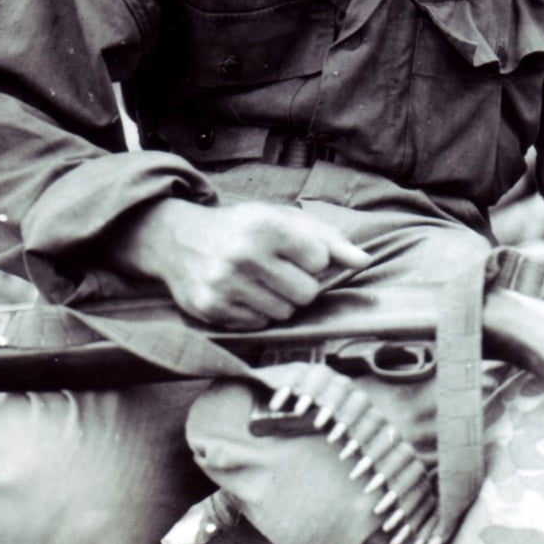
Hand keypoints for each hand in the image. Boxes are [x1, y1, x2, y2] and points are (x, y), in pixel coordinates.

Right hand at [117, 199, 371, 328]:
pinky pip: (259, 324)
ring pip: (285, 313)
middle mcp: (243, 255)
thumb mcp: (283, 219)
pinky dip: (259, 313)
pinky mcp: (211, 308)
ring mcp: (224, 284)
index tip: (296, 252)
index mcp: (266, 226)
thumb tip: (364, 260)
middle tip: (281, 271)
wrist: (178, 239)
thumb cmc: (243, 227)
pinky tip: (244, 293)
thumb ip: (328, 239)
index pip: (320, 260)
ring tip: (261, 282)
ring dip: (281, 301)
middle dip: (301, 285)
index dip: (314, 259)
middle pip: (306, 293)